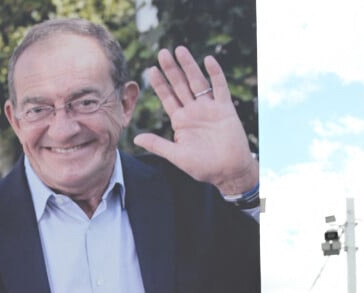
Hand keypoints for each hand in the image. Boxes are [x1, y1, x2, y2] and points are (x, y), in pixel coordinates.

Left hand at [134, 47, 257, 195]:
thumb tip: (135, 139)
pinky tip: (208, 60)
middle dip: (171, 70)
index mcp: (181, 121)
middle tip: (162, 53)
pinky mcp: (225, 109)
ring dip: (189, 66)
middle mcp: (194, 111)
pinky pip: (220, 87)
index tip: (151, 69)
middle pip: (180, 86)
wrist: (228, 171)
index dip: (160, 84)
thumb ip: (157, 145)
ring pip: (197, 82)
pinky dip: (215, 74)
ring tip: (180, 50)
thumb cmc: (203, 167)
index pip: (168, 98)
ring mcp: (209, 108)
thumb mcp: (176, 156)